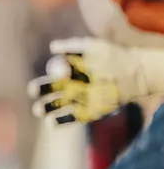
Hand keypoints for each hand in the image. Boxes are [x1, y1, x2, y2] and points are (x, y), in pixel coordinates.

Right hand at [28, 37, 145, 124]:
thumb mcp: (95, 47)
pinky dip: (59, 121)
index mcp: (71, 67)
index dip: (54, 70)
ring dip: (45, 107)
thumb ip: (74, 46)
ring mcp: (78, 98)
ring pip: (55, 104)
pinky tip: (51, 122)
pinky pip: (69, 118)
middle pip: (49, 87)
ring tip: (39, 109)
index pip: (54, 69)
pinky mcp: (87, 112)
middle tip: (33, 90)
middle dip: (39, 88)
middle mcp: (71, 83)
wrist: (135, 74)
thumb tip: (53, 47)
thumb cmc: (114, 56)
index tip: (63, 71)